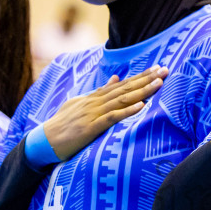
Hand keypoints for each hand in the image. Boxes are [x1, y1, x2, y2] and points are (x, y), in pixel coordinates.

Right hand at [40, 67, 167, 160]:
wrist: (45, 140)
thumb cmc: (63, 124)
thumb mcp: (80, 103)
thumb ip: (98, 92)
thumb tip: (115, 78)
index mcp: (94, 97)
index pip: (121, 84)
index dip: (140, 76)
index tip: (157, 68)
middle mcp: (95, 102)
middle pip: (125, 88)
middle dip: (146, 79)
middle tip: (165, 70)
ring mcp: (93, 113)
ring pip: (121, 99)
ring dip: (142, 91)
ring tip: (159, 84)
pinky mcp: (91, 127)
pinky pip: (112, 117)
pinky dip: (127, 111)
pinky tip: (141, 106)